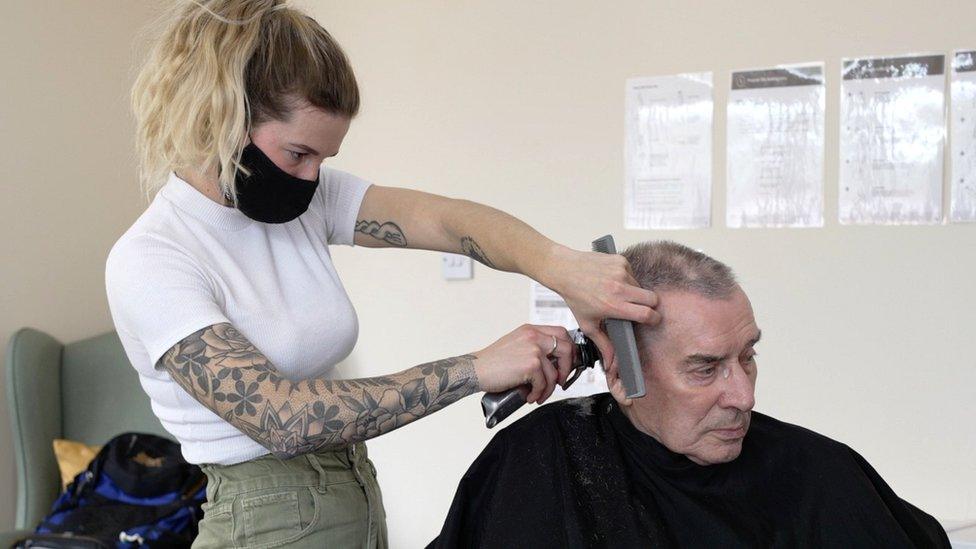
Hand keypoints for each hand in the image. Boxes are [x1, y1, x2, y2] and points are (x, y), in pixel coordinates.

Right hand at [471, 324, 576, 403]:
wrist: (475, 370)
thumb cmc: (492, 363)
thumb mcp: (516, 345)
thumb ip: (534, 348)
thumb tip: (555, 364)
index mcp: (530, 330)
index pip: (561, 333)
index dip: (569, 349)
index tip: (567, 363)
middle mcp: (534, 336)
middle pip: (566, 349)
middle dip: (567, 368)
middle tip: (561, 381)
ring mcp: (534, 350)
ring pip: (554, 372)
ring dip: (549, 389)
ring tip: (538, 395)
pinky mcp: (531, 365)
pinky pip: (544, 383)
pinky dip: (538, 393)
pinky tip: (529, 396)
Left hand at [543, 245, 659, 372]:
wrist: (564, 270)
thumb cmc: (575, 297)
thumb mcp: (588, 324)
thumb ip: (603, 344)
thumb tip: (612, 364)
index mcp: (614, 306)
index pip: (646, 314)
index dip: (653, 318)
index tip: (652, 319)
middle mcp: (620, 288)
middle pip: (653, 299)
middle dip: (650, 305)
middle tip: (640, 307)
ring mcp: (621, 272)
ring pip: (641, 285)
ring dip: (634, 291)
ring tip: (616, 292)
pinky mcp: (621, 260)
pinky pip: (632, 272)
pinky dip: (626, 277)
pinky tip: (611, 280)